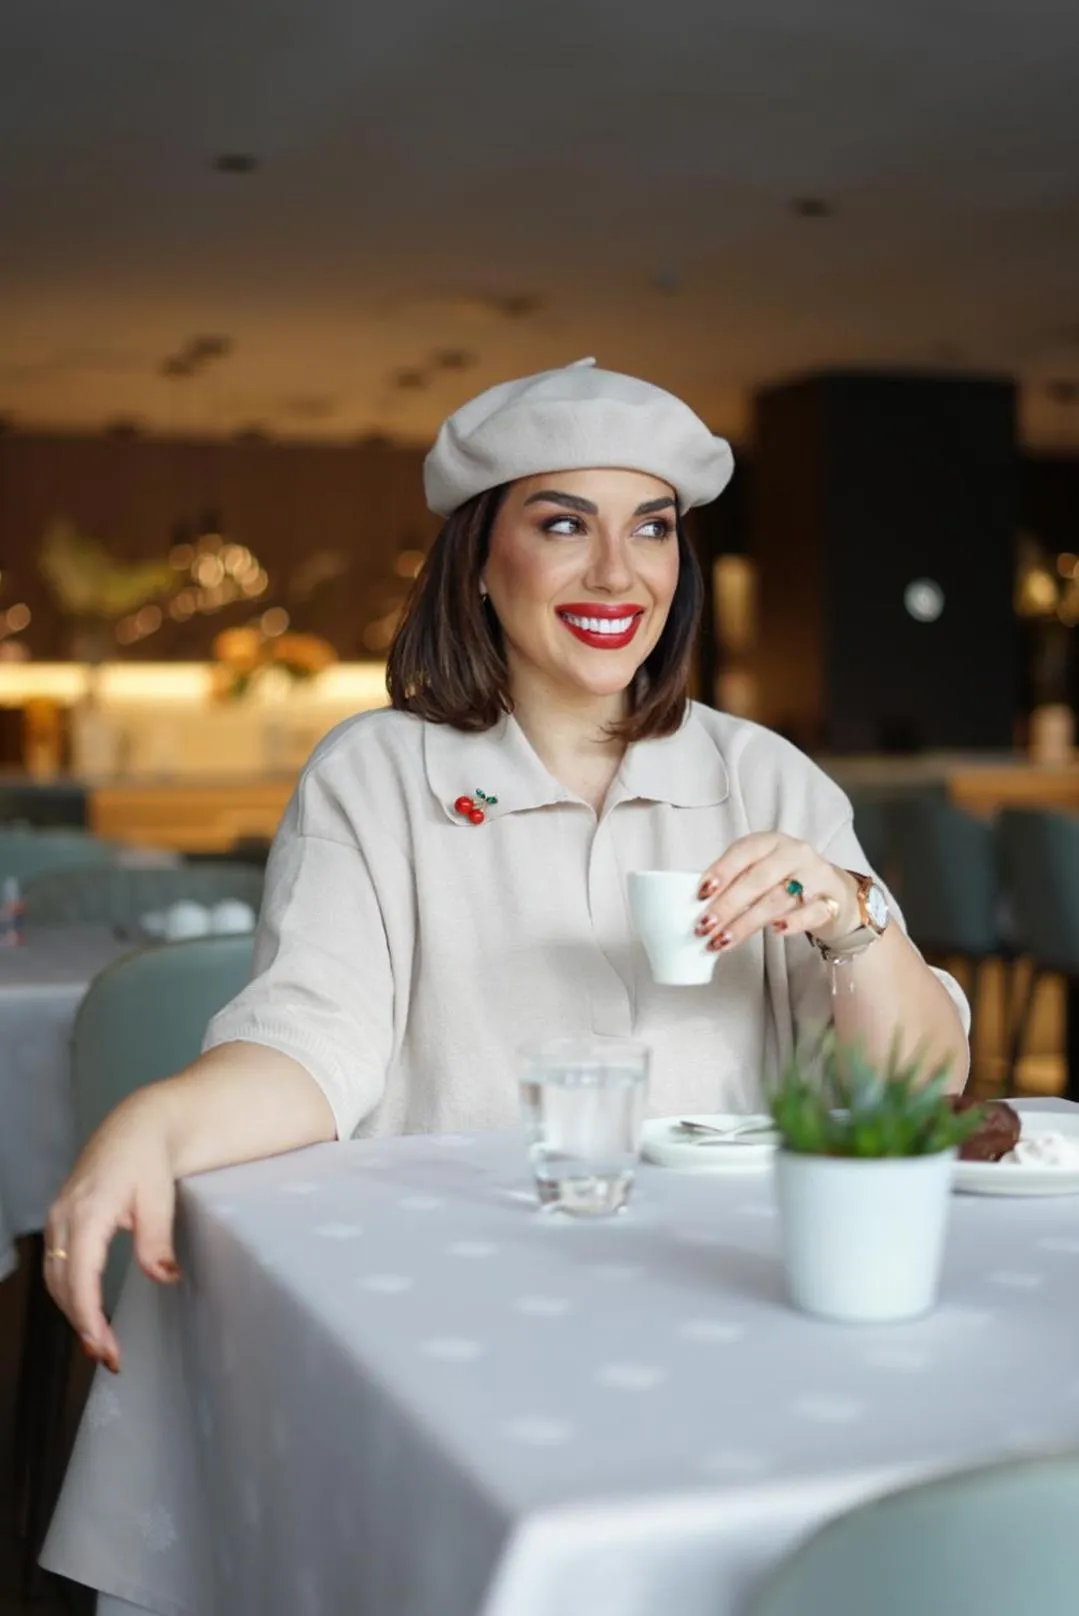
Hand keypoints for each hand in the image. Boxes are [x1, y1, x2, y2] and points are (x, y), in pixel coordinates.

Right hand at [44, 1094, 180, 1373]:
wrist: (138, 1125)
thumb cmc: (150, 1158)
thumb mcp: (160, 1197)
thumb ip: (157, 1240)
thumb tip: (164, 1278)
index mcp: (88, 1211)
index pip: (80, 1277)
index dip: (89, 1317)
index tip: (105, 1348)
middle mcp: (63, 1216)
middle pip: (63, 1284)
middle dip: (82, 1324)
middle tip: (109, 1357)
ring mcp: (58, 1218)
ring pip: (56, 1278)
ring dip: (74, 1313)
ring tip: (101, 1344)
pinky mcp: (61, 1220)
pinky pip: (58, 1266)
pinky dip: (70, 1293)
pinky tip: (88, 1313)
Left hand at [695, 833, 859, 954]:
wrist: (833, 891)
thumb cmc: (785, 880)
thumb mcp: (760, 869)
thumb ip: (735, 881)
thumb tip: (699, 906)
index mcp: (771, 842)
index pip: (744, 851)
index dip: (722, 871)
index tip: (701, 894)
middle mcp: (794, 854)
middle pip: (758, 879)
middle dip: (728, 905)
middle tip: (705, 927)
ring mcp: (816, 876)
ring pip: (779, 899)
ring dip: (748, 922)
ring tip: (724, 940)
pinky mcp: (831, 901)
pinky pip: (812, 912)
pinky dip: (793, 922)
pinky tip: (776, 931)